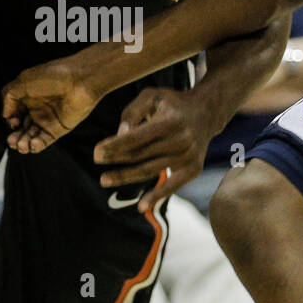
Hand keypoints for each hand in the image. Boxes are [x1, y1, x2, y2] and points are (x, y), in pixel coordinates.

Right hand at [2, 56, 106, 152]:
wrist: (80, 80)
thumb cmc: (54, 75)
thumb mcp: (23, 81)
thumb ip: (9, 96)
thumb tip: (5, 114)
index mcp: (28, 96)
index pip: (14, 113)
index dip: (11, 120)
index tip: (12, 121)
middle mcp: (37, 108)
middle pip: (21, 127)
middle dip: (16, 136)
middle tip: (12, 142)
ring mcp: (48, 119)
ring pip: (31, 136)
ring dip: (24, 143)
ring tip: (21, 146)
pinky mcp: (59, 128)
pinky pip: (45, 140)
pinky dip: (37, 145)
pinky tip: (33, 145)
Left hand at [92, 87, 211, 213]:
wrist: (206, 112)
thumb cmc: (172, 103)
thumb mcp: (152, 96)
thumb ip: (132, 112)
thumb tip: (119, 135)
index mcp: (171, 120)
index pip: (137, 137)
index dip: (115, 146)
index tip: (96, 152)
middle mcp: (182, 139)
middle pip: (141, 155)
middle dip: (116, 161)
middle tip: (96, 162)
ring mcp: (189, 156)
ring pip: (151, 170)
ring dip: (126, 177)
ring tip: (105, 180)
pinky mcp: (194, 168)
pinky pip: (172, 186)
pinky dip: (157, 197)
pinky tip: (140, 206)